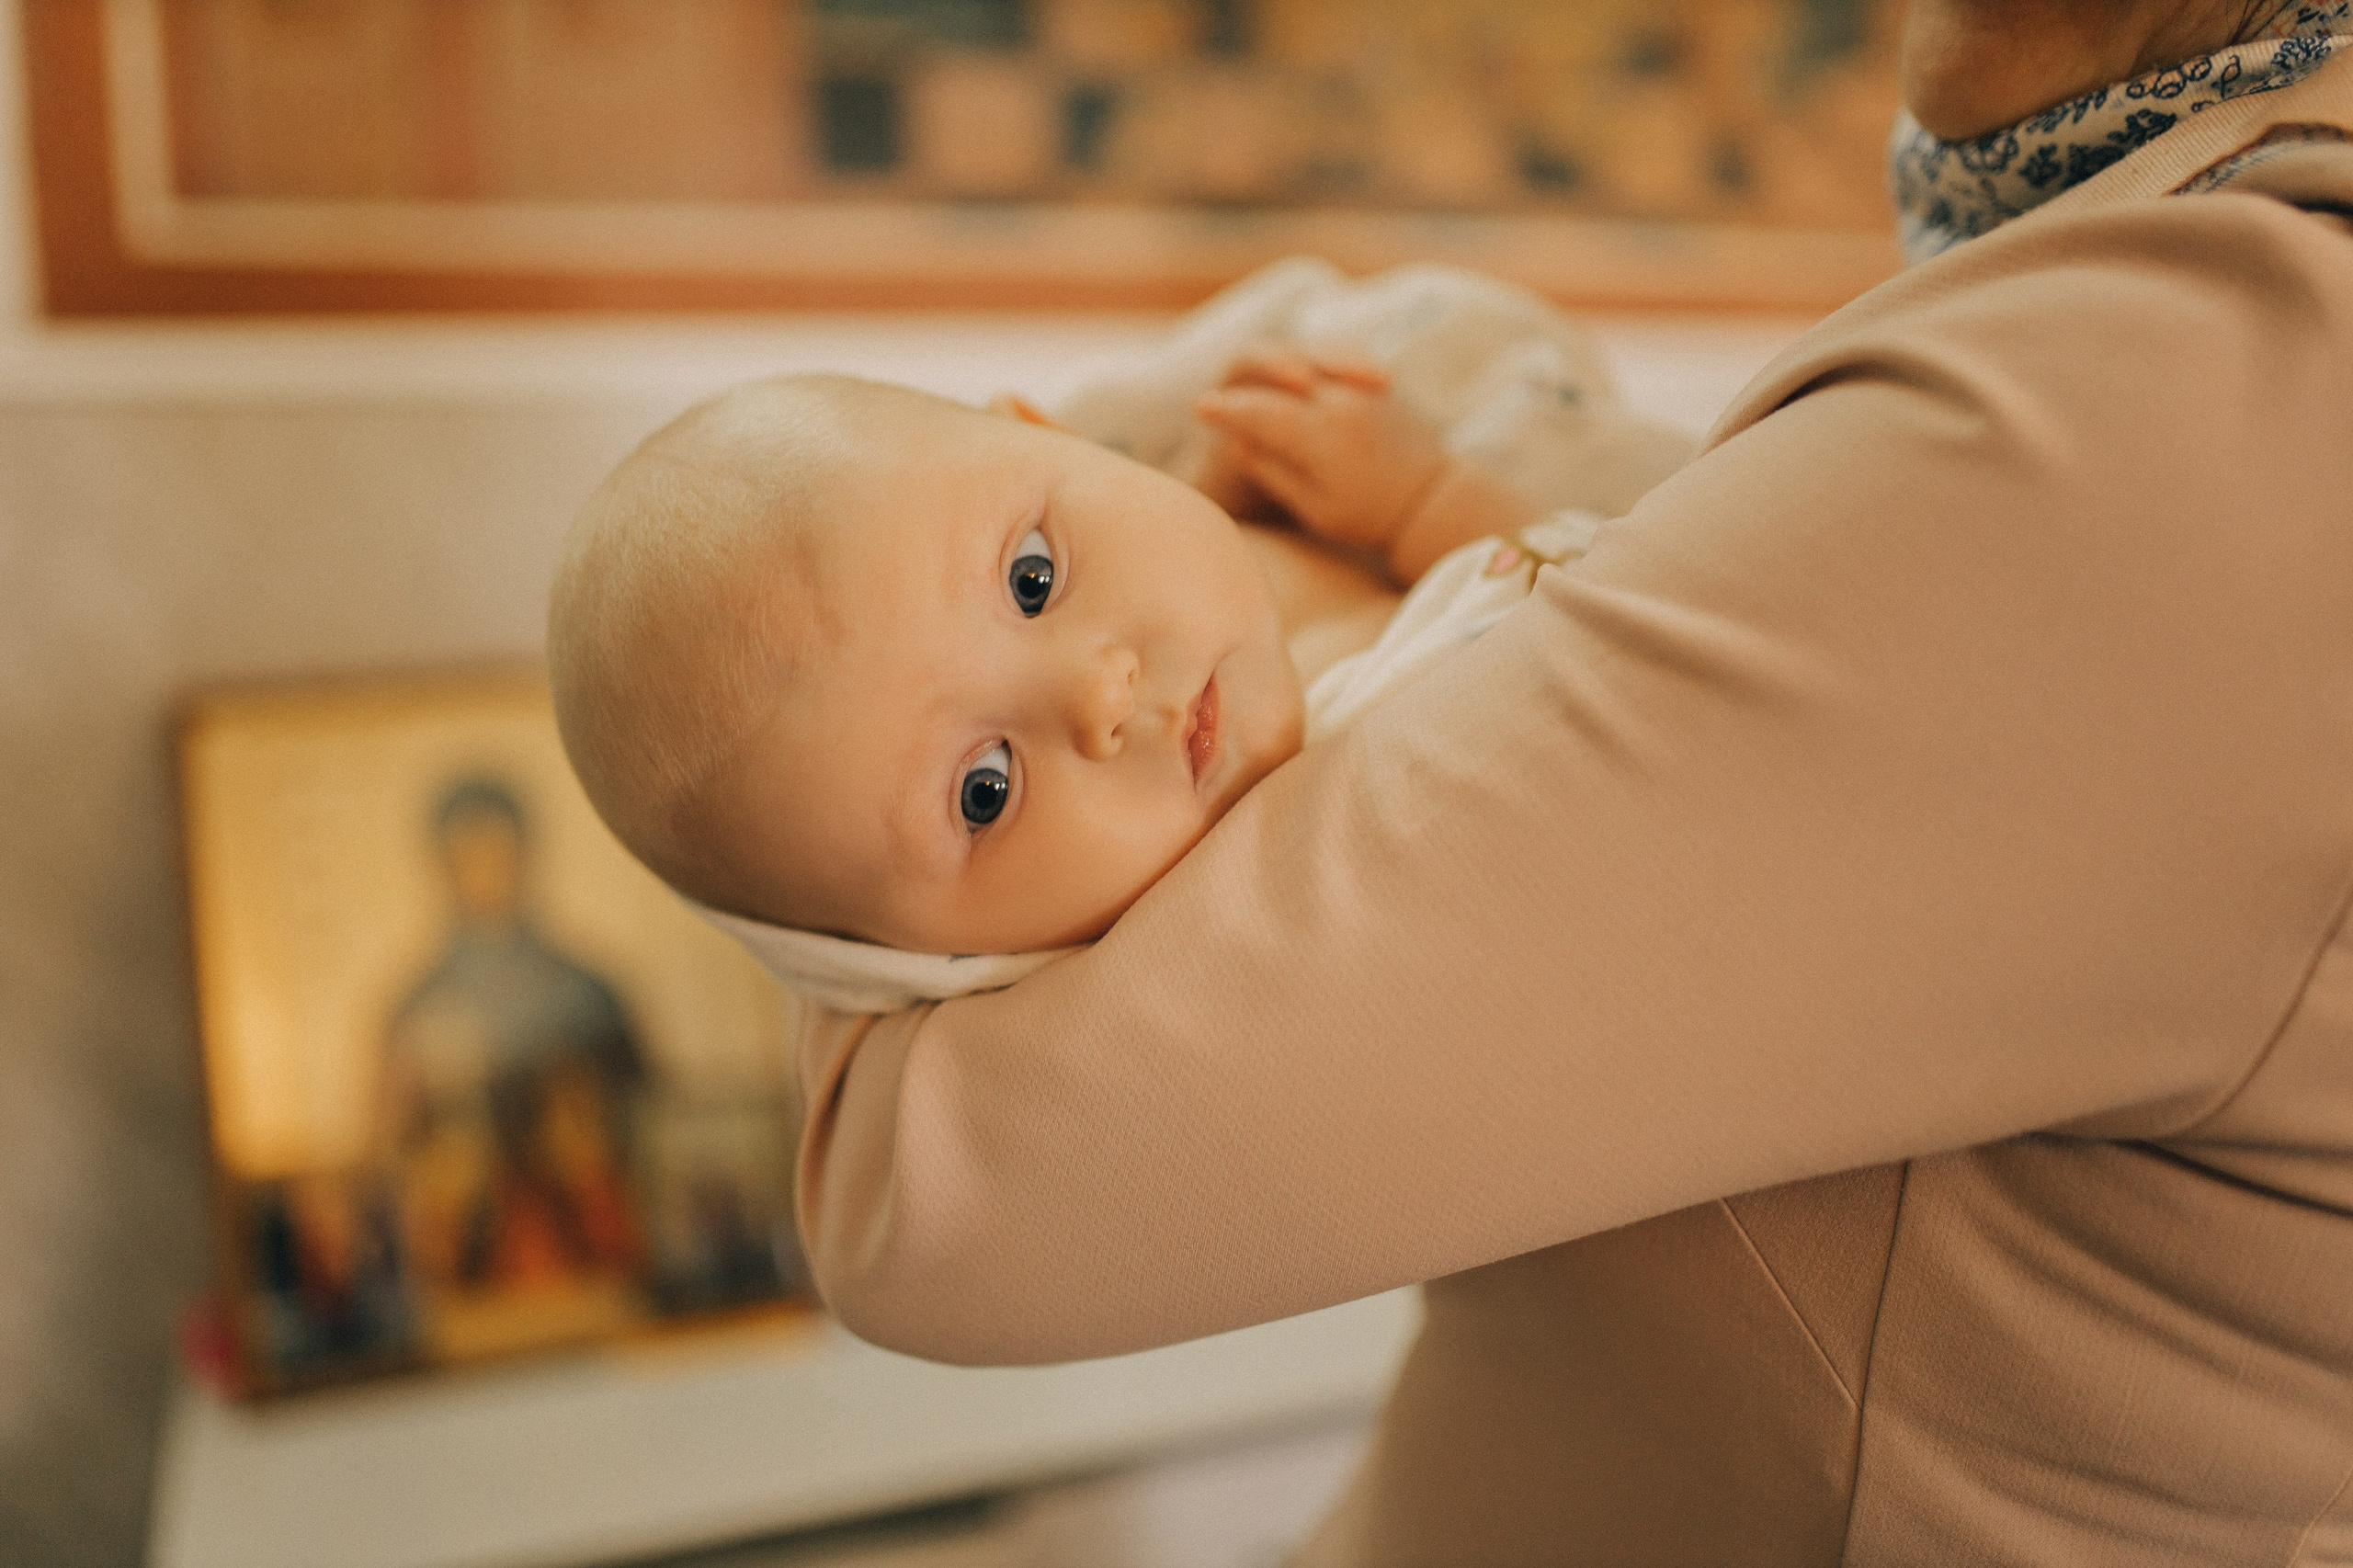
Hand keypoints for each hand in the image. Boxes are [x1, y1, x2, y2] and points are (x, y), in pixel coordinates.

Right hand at [1192, 349, 1447, 555]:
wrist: (1434, 505)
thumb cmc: (1368, 518)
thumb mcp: (1315, 508)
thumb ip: (1275, 471)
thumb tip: (1241, 441)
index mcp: (1317, 435)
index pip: (1257, 410)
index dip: (1225, 409)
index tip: (1201, 409)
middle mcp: (1337, 403)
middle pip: (1281, 377)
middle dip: (1250, 382)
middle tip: (1229, 392)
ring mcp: (1360, 390)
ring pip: (1314, 359)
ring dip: (1291, 363)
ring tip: (1283, 379)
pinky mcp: (1380, 387)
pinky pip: (1345, 360)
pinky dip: (1326, 362)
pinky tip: (1318, 376)